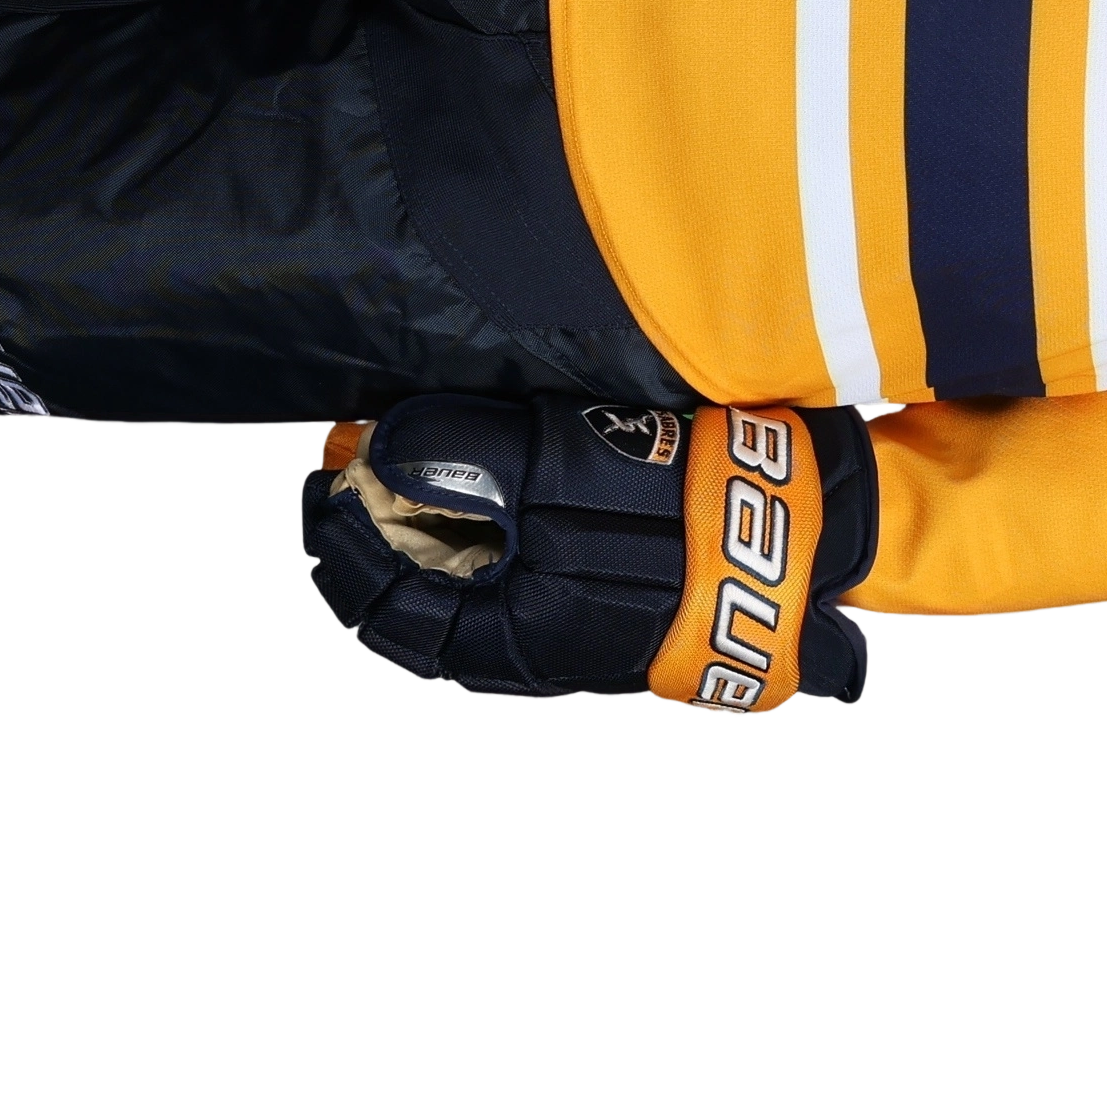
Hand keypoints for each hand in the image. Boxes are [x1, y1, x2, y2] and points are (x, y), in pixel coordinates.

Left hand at [300, 394, 690, 698]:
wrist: (779, 552)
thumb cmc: (668, 514)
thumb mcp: (557, 465)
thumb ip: (461, 451)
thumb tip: (384, 445)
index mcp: (493, 639)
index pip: (376, 606)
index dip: (341, 541)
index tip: (328, 480)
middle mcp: (512, 660)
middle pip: (407, 612)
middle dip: (373, 541)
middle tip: (351, 478)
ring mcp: (551, 648)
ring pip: (452, 603)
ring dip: (418, 544)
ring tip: (402, 484)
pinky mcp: (585, 624)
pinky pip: (495, 594)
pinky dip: (465, 551)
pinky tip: (473, 506)